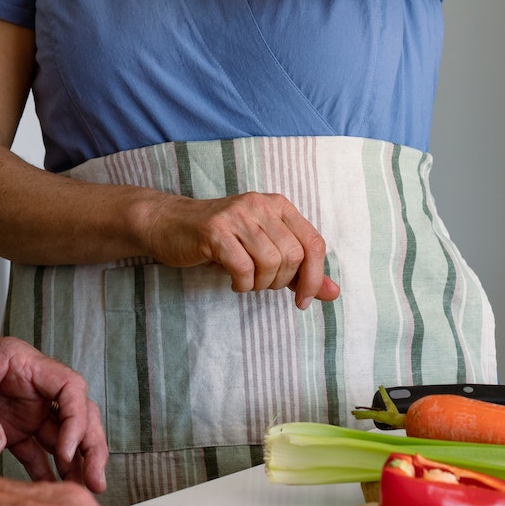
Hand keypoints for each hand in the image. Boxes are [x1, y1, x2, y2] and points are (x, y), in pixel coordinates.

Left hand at [0, 331, 108, 492]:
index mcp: (23, 364)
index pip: (68, 387)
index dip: (75, 418)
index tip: (65, 450)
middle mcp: (32, 388)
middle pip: (76, 413)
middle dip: (90, 444)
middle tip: (95, 476)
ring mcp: (25, 411)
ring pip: (62, 436)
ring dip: (74, 463)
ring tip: (82, 489)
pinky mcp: (12, 430)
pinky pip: (36, 453)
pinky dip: (46, 472)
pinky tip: (52, 490)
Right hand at [138, 191, 340, 309]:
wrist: (170, 224)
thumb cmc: (222, 240)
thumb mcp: (265, 250)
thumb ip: (301, 272)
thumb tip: (334, 294)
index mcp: (279, 205)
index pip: (314, 243)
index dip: (315, 278)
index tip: (302, 300)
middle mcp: (260, 204)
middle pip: (293, 255)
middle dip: (282, 282)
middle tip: (262, 284)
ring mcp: (237, 215)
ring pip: (271, 263)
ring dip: (261, 284)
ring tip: (247, 281)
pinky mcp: (214, 231)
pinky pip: (243, 268)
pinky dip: (242, 285)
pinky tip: (234, 281)